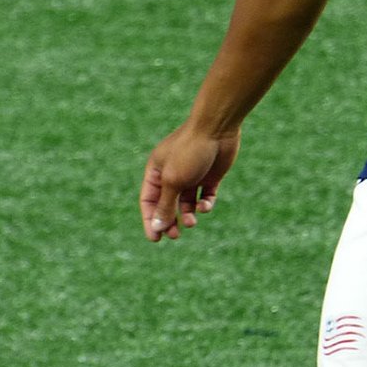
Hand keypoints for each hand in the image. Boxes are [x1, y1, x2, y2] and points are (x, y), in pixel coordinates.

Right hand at [140, 124, 239, 241]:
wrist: (217, 128)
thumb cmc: (190, 151)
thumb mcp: (173, 181)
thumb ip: (165, 205)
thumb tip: (157, 227)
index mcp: (156, 171)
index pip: (149, 201)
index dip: (151, 220)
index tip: (155, 239)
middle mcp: (172, 174)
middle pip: (168, 204)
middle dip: (170, 221)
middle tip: (175, 236)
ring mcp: (192, 175)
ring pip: (186, 203)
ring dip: (187, 215)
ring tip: (191, 222)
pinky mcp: (210, 176)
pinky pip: (205, 197)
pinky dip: (204, 205)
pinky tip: (204, 206)